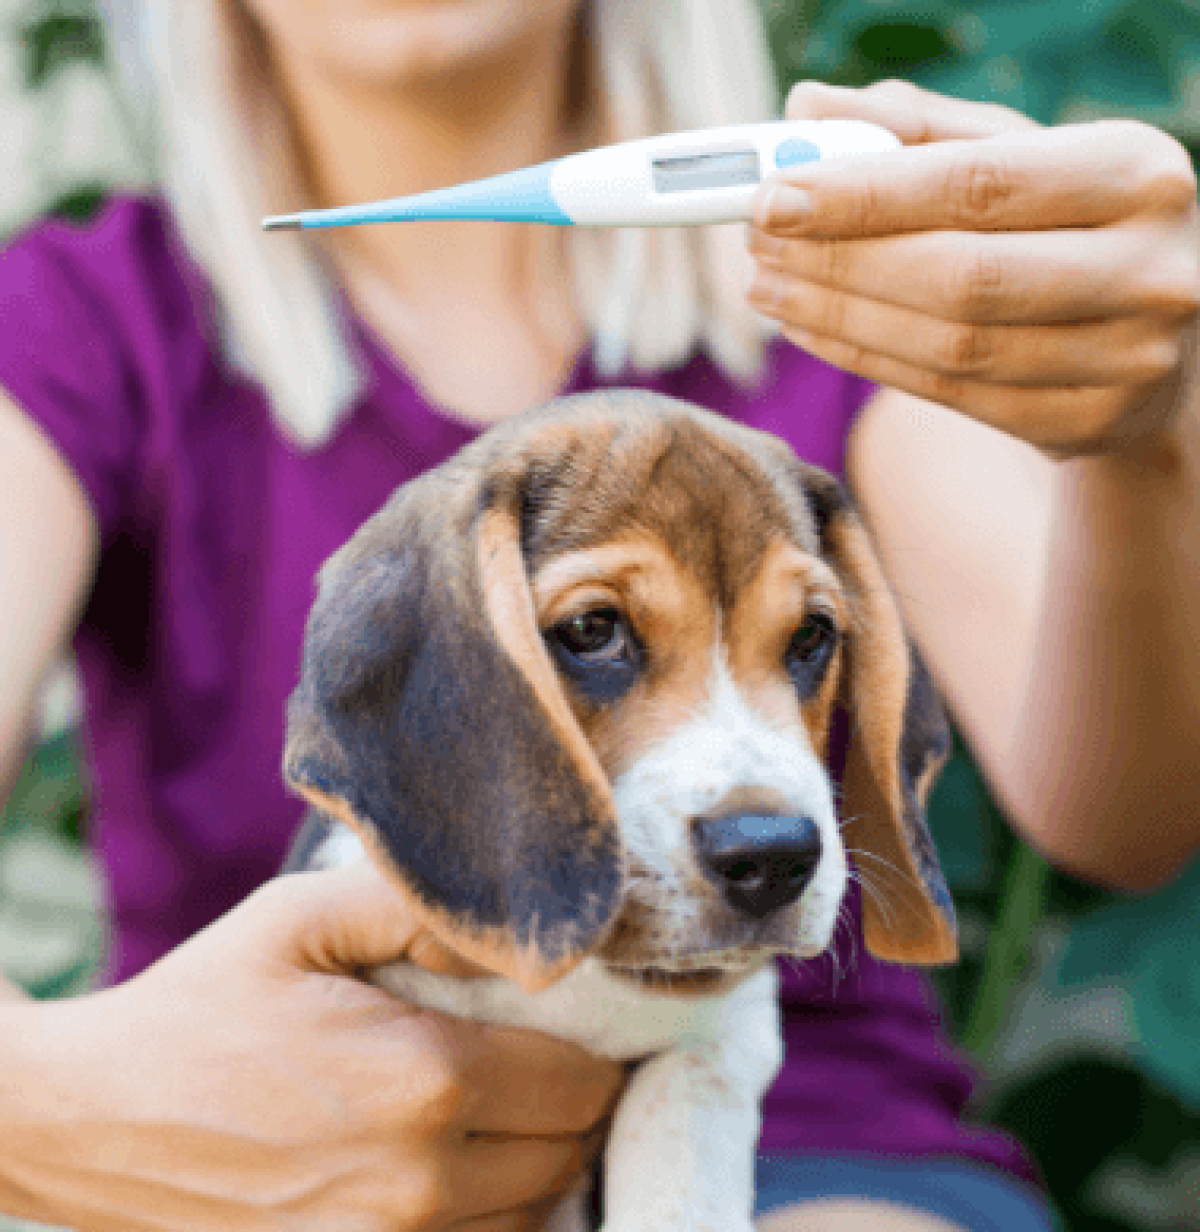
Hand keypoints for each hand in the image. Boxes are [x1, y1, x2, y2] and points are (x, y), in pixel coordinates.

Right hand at [3, 860, 625, 1230]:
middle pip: (569, 1153)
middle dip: (570, 1102)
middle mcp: (418, 1186)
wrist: (93, 1117)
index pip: (581, 1082)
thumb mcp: (303, 918)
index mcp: (424, 1081)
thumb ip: (421, 907)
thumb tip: (520, 932)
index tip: (567, 1020)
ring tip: (500, 1107)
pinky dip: (490, 1214)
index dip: (590, 1046)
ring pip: (533, 1215)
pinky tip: (456, 1164)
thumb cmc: (205, 1005)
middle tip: (535, 1056)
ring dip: (534, 1161)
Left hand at [746, 79, 1199, 459]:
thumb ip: (917, 130)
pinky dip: (865, 360)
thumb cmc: (1071, 226)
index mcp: (1137, 174)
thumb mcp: (1018, 158)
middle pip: (959, 275)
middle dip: (839, 260)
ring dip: (838, 318)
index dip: (864, 195)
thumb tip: (804, 109)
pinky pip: (949, 394)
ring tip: (769, 288)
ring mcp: (1126, 357)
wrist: (1156, 337)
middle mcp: (1148, 268)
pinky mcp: (1088, 422)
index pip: (977, 184)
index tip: (773, 196)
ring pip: (948, 345)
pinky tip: (812, 330)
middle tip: (760, 245)